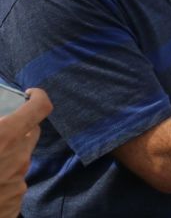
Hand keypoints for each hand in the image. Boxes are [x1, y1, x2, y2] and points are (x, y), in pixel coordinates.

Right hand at [0, 89, 51, 217]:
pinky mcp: (16, 202)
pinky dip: (2, 179)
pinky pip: (13, 183)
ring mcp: (19, 182)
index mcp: (7, 136)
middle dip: (19, 129)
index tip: (29, 95)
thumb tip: (1, 120)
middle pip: (32, 134)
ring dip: (6, 156)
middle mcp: (19, 158)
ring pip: (20, 160)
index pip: (40, 108)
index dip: (38, 97)